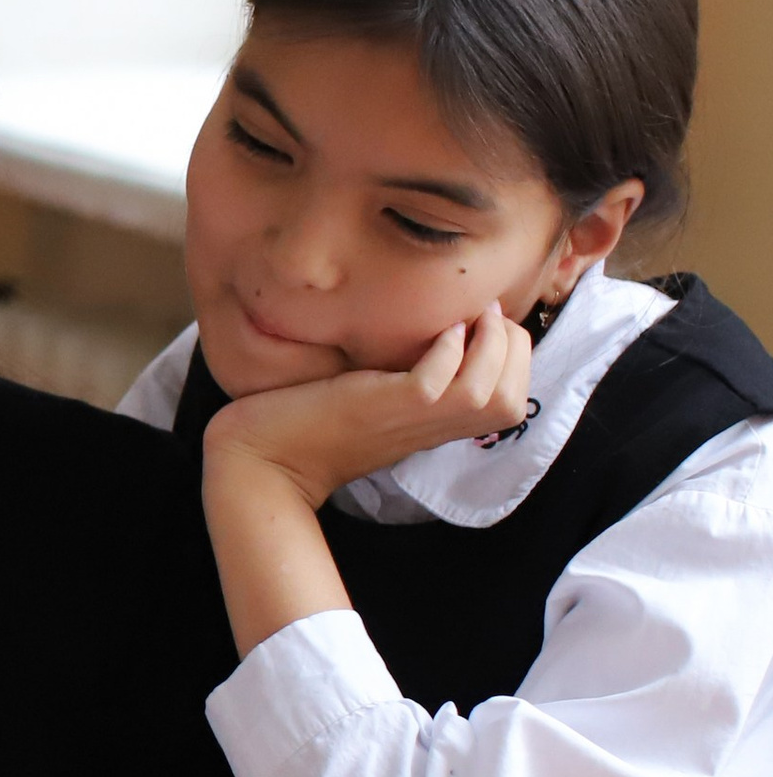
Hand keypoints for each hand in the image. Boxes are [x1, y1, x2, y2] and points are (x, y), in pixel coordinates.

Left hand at [203, 313, 535, 508]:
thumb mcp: (368, 400)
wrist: (260, 460)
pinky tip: (441, 332)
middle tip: (490, 316)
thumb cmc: (304, 425)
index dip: (514, 360)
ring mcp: (409, 419)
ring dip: (494, 347)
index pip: (509, 403)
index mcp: (432, 425)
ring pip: (491, 394)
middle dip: (516, 349)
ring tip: (475, 317)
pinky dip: (451, 352)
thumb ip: (398, 380)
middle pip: (512, 400)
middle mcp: (430, 427)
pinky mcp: (382, 408)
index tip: (491, 325)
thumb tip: (418, 339)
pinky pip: (439, 384)